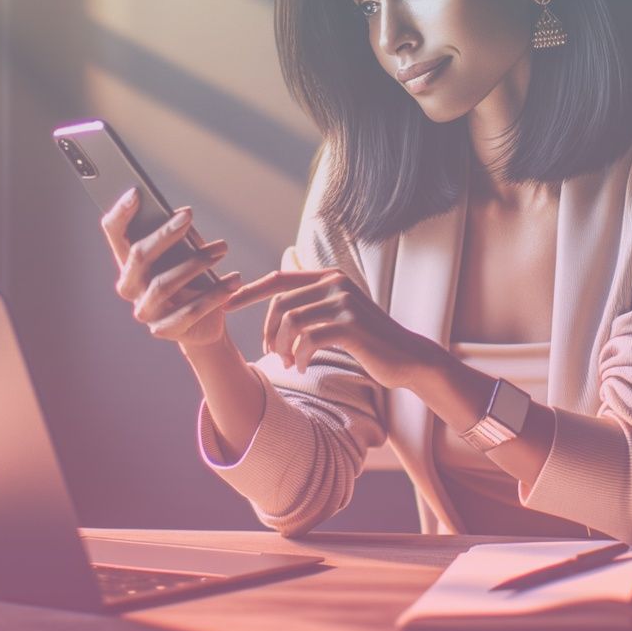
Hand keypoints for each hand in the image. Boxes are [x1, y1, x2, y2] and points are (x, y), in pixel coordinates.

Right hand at [101, 189, 240, 348]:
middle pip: (139, 256)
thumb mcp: (185, 254)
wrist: (203, 325)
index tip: (136, 192)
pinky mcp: (164, 330)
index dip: (121, 213)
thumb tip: (182, 215)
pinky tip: (233, 281)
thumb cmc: (192, 281)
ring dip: (195, 262)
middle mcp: (130, 287)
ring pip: (163, 284)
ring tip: (222, 249)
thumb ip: (180, 236)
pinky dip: (214, 294)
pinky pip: (189, 311)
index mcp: (129, 262)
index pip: (114, 233)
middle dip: (164, 233)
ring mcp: (145, 311)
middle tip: (188, 216)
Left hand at [225, 268, 440, 389]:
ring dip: (282, 347)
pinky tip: (303, 366)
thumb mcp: (340, 309)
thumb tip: (286, 265)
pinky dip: (300, 356)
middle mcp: (336, 283)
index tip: (224, 306)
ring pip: (291, 322)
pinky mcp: (350, 326)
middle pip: (280, 303)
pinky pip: (308, 339)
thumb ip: (314, 291)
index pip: (279, 279)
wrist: (407, 358)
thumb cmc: (369, 338)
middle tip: (271, 354)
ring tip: (289, 362)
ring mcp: (344, 303)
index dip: (248, 292)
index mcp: (330, 277)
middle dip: (269, 332)